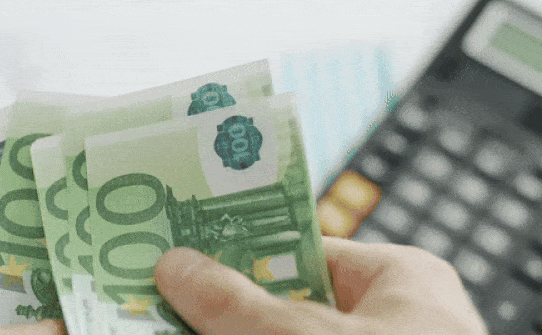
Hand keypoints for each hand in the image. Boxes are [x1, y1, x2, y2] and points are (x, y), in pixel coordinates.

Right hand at [153, 236, 487, 334]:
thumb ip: (232, 301)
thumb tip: (175, 267)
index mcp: (402, 281)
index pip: (304, 247)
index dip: (241, 247)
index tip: (187, 252)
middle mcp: (396, 323)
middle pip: (291, 302)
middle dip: (232, 304)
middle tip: (171, 299)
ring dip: (234, 332)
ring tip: (174, 323)